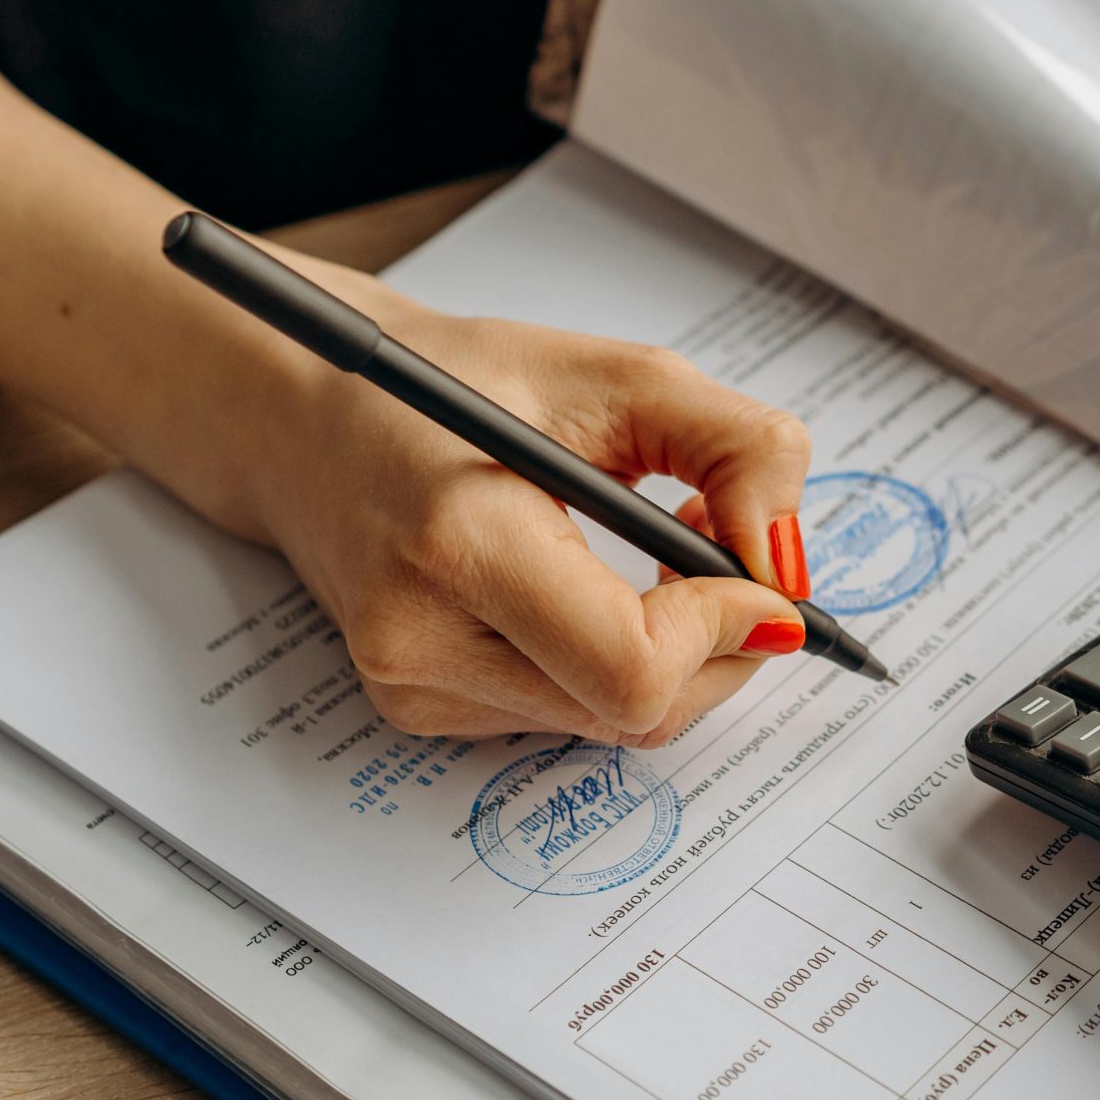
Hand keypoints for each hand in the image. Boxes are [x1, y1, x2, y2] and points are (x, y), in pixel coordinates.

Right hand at [246, 259, 815, 745]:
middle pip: (638, 712)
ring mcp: (412, 687)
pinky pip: (567, 715)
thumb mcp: (618, 375)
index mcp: (460, 541)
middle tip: (723, 555)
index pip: (633, 666)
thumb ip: (736, 451)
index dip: (725, 629)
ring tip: (656, 562)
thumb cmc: (459, 381)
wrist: (310, 412)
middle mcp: (421, 637)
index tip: (759, 576)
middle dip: (718, 645)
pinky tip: (589, 591)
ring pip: (612, 723)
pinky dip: (611, 664)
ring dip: (671, 656)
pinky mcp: (415, 709)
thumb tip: (788, 565)